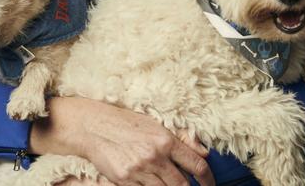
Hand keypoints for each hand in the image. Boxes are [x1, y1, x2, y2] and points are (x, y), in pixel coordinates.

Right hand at [31, 97, 213, 185]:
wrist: (94, 126)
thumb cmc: (127, 124)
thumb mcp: (156, 125)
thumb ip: (181, 139)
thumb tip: (204, 152)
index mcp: (166, 140)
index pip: (197, 166)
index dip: (208, 180)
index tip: (210, 185)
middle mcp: (155, 156)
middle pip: (182, 185)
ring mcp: (139, 170)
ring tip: (169, 185)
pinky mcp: (125, 181)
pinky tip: (151, 185)